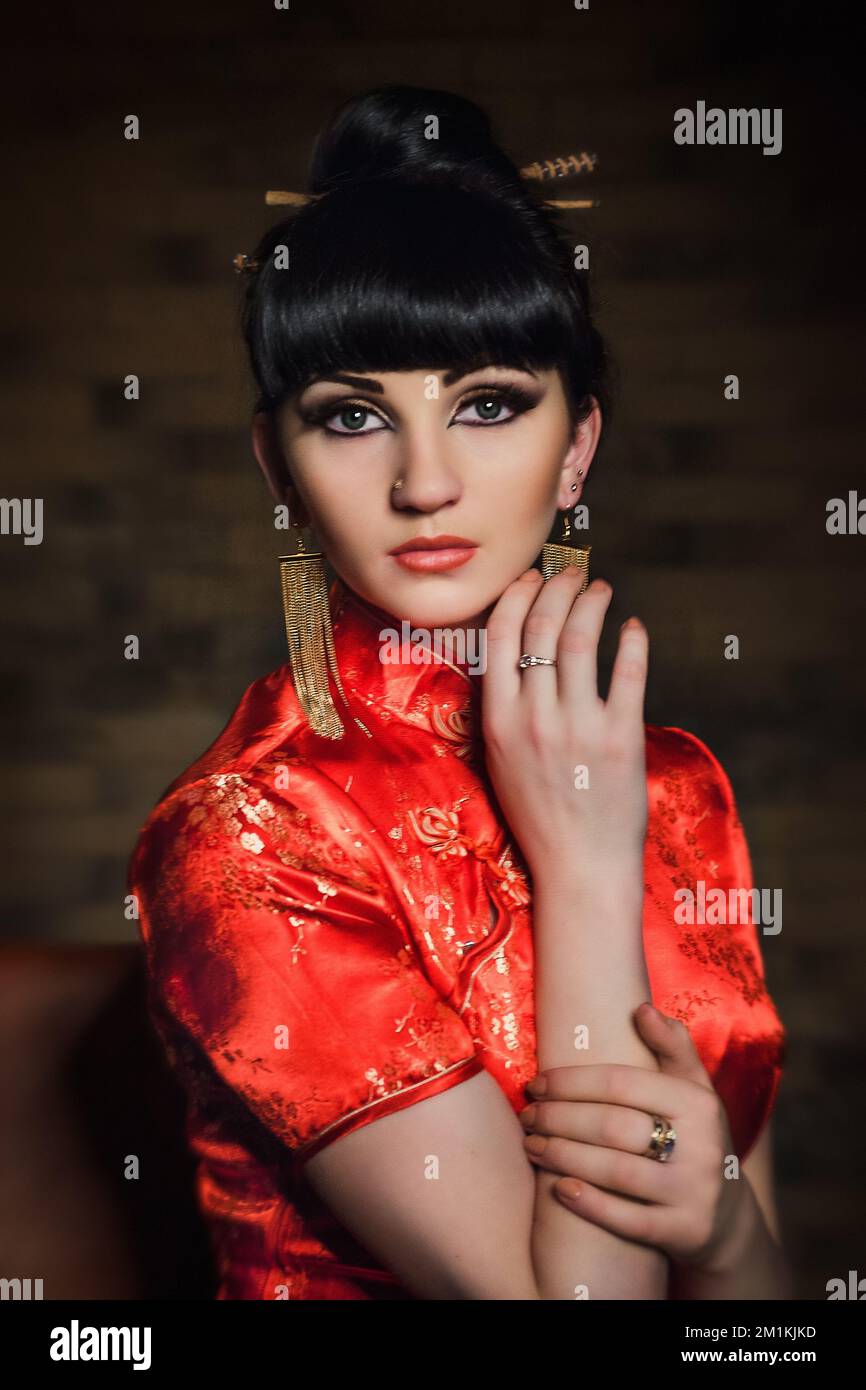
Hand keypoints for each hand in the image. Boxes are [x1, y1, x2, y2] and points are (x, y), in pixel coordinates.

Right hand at [481, 569, 648, 880]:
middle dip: (558, 588)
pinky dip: (633, 641)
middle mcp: (533, 717)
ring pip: (583, 640)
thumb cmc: (538, 815)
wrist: (579, 868)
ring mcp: (578, 726)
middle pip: (543, 627)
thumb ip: (504, 708)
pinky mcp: (620, 737)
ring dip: (594, 604)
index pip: (499, 636)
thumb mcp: (499, 760)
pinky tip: (634, 628)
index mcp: (497, 720)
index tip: (531, 578)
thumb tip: (516, 651)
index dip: (517, 596)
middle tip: (572, 574)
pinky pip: (629, 673)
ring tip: (601, 591)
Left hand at [518, 1003, 749, 1272]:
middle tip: (526, 1115)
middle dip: (558, 1119)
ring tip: (531, 1145)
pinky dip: (589, 1203)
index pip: (620, 1082)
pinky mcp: (684, 1231)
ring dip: (562, 1157)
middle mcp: (701, 1146)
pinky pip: (627, 1219)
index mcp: (697, 1102)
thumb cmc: (694, 1137)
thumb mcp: (694, 1089)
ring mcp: (694, 1192)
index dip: (571, 1081)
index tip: (536, 1082)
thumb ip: (672, 1045)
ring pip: (614, 1171)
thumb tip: (640, 1008)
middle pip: (611, 1126)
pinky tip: (558, 1189)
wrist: (726, 1218)